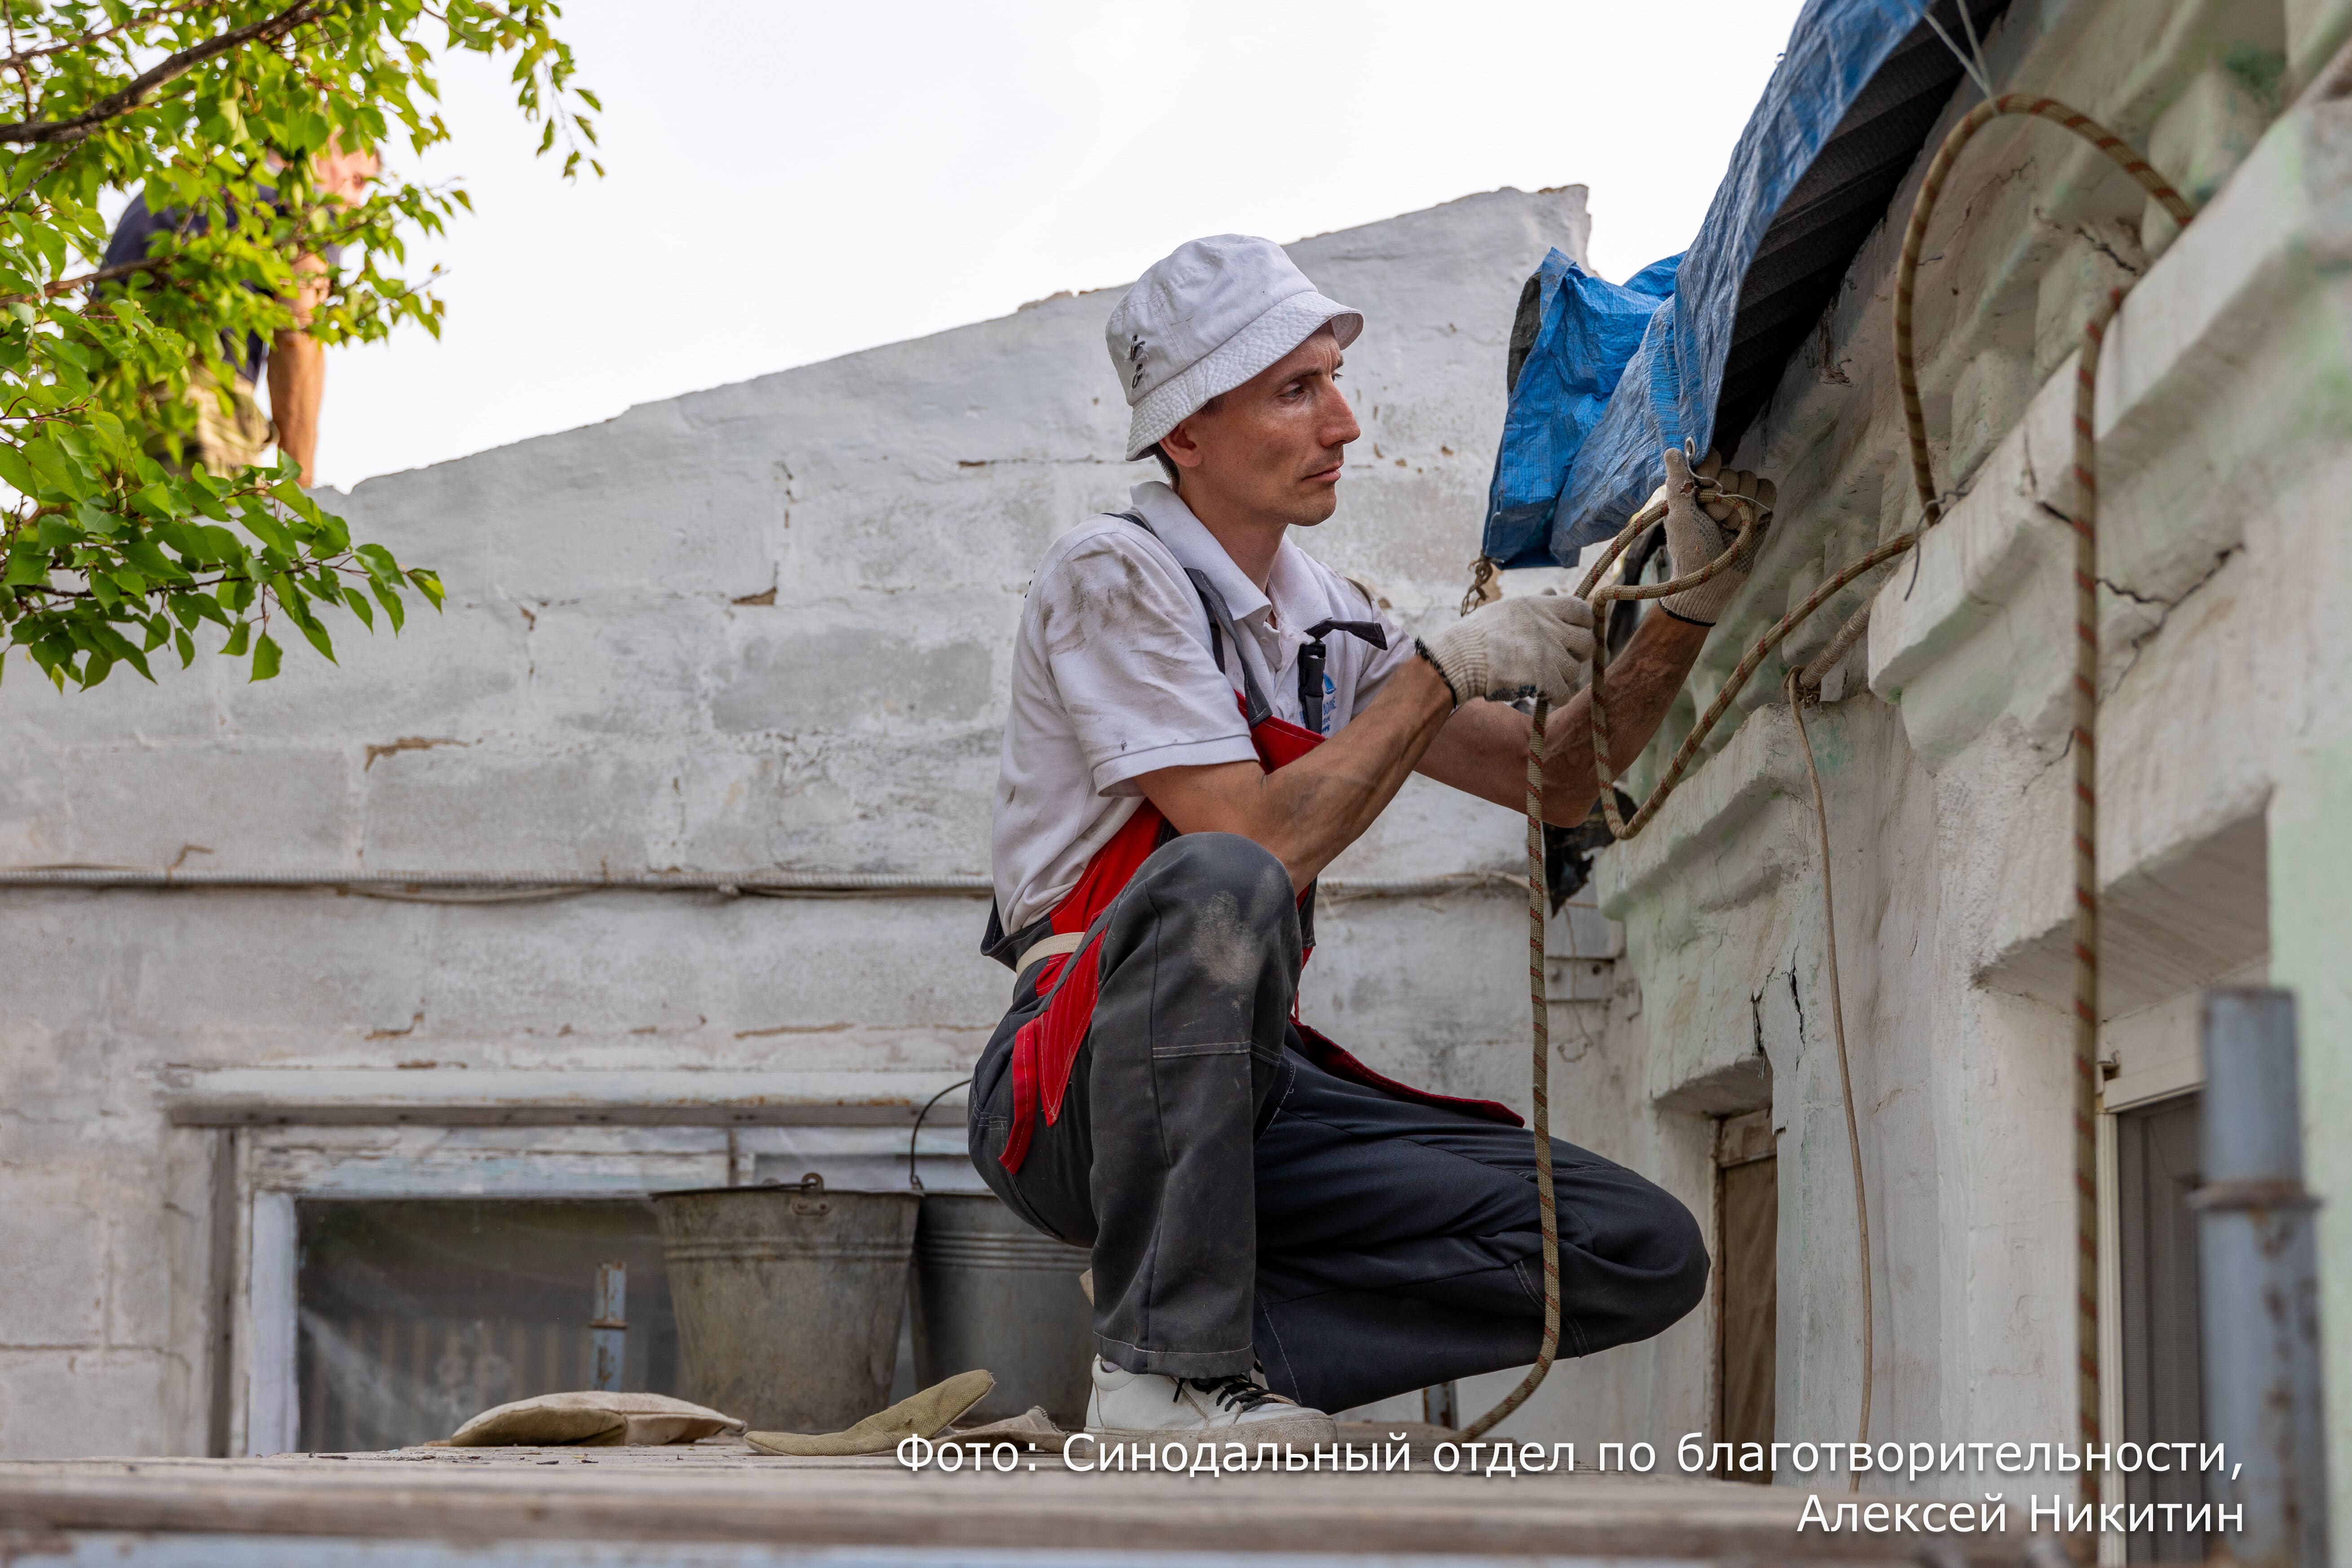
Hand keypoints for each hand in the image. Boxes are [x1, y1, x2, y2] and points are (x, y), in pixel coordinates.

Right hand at [1416, 590, 1593, 707]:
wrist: (1461, 658)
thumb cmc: (1478, 634)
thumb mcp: (1508, 608)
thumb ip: (1536, 602)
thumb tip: (1552, 590)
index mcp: (1541, 607)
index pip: (1582, 610)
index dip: (1585, 624)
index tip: (1575, 633)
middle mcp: (1550, 628)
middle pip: (1586, 643)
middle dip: (1578, 654)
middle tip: (1560, 660)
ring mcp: (1549, 653)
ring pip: (1574, 671)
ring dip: (1562, 678)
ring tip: (1541, 679)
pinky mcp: (1545, 679)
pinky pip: (1565, 693)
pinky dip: (1556, 697)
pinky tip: (1541, 694)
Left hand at [1659, 446, 1775, 625]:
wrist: (1713, 581)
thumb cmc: (1690, 549)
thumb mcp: (1679, 515)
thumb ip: (1678, 481)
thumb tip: (1672, 449)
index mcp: (1696, 487)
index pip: (1711, 458)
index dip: (1711, 472)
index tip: (1704, 490)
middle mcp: (1719, 489)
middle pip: (1732, 471)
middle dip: (1723, 500)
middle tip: (1714, 521)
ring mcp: (1740, 499)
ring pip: (1750, 479)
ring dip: (1740, 507)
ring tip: (1729, 528)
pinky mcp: (1760, 510)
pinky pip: (1768, 490)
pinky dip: (1759, 506)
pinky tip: (1747, 524)